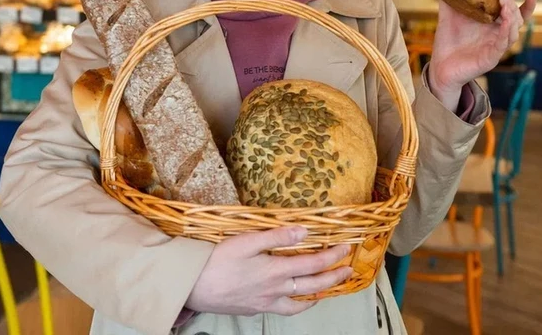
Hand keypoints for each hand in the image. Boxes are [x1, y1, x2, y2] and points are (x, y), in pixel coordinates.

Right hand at [185, 226, 352, 316]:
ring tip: (330, 287)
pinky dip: (299, 305)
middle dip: (334, 276)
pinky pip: (286, 310)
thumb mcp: (246, 241)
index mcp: (275, 270)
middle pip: (314, 284)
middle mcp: (276, 290)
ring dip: (320, 293)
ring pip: (302, 301)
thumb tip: (304, 232)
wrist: (192, 287)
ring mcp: (266, 302)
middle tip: (348, 269)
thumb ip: (276, 237)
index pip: (314, 263)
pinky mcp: (256, 309)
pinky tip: (300, 299)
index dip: (333, 256)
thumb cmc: (216, 260)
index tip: (347, 248)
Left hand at [428, 0, 537, 109]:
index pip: (515, 14)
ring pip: (512, 33)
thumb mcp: (448, 16)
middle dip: (514, 7)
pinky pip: (501, 46)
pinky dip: (505, 34)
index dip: (526, 6)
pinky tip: (504, 24)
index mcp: (492, 25)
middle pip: (516, 20)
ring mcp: (495, 48)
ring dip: (511, 19)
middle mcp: (497, 36)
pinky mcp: (490, 59)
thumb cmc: (448, 42)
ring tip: (506, 7)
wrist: (440, 66)